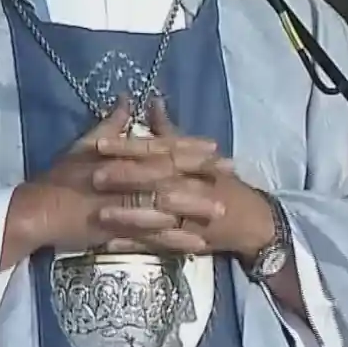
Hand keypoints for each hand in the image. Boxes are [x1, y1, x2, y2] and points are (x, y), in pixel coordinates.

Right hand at [16, 98, 218, 252]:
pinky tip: (197, 245)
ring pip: (164, 206)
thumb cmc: (59, 177)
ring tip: (221, 210)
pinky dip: (174, 242)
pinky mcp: (118, 232)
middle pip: (169, 174)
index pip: (160, 149)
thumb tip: (128, 99)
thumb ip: (110, 125)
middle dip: (201, 174)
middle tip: (231, 173)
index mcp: (119, 157)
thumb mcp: (83, 145)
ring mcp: (122, 206)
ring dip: (194, 209)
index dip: (188, 147)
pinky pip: (151, 238)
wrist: (37, 210)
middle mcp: (124, 178)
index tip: (215, 146)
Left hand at [96, 99, 274, 258]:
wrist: (253, 223)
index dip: (129, 147)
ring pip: (157, 215)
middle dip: (126, 179)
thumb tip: (151, 101)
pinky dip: (135, 244)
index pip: (159, 151)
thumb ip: (170, 132)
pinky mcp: (187, 243)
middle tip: (93, 176)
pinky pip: (158, 244)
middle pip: (157, 181)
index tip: (99, 144)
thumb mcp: (199, 156)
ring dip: (128, 215)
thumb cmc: (222, 184)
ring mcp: (190, 218)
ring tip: (99, 214)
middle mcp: (192, 187)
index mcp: (193, 163)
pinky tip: (110, 243)